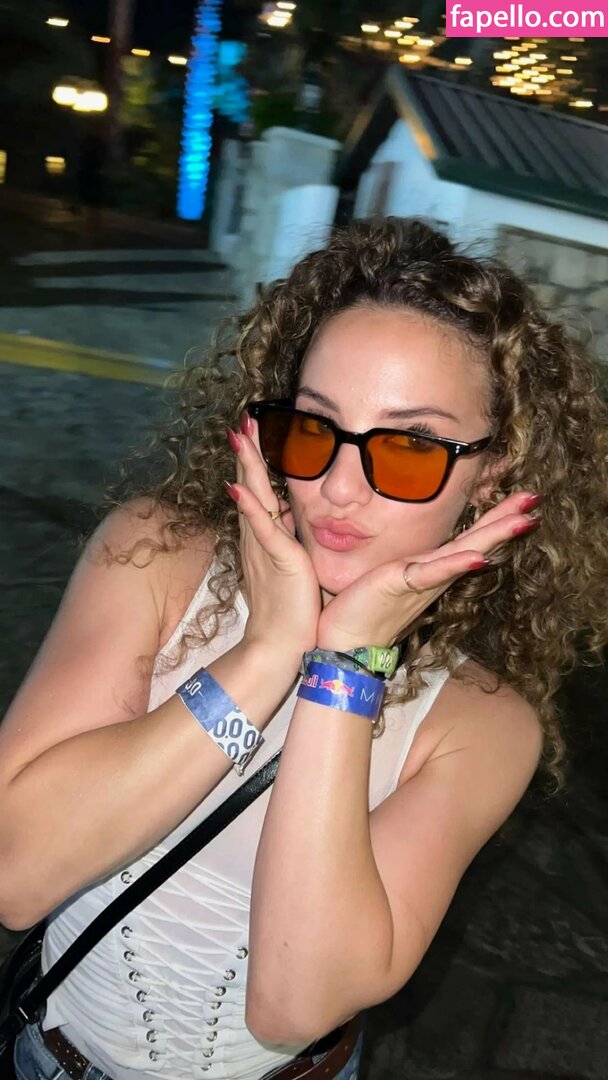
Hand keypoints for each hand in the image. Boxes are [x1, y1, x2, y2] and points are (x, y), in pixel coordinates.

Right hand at [226, 415, 320, 658]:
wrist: (279, 645)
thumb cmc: (288, 611)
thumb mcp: (289, 565)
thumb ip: (285, 539)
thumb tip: (286, 514)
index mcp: (264, 537)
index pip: (257, 491)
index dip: (254, 461)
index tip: (253, 432)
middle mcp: (259, 537)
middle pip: (251, 485)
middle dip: (247, 452)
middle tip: (242, 421)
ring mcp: (265, 547)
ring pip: (254, 498)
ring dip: (247, 466)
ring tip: (240, 436)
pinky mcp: (277, 560)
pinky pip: (262, 528)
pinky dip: (250, 507)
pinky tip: (241, 486)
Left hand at [316, 492, 541, 650]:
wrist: (346, 641)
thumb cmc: (363, 606)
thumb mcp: (393, 575)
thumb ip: (412, 562)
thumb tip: (419, 547)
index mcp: (433, 569)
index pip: (471, 538)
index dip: (496, 518)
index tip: (522, 498)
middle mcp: (435, 574)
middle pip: (477, 541)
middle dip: (505, 519)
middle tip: (534, 497)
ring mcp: (423, 580)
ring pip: (465, 552)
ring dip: (493, 535)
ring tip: (522, 520)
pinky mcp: (403, 584)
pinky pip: (433, 573)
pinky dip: (455, 564)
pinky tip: (478, 557)